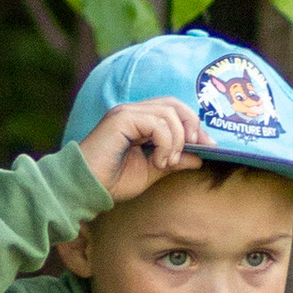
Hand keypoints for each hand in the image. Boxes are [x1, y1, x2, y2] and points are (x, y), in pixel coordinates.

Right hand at [77, 96, 203, 202]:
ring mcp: (127, 113)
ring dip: (176, 140)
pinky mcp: (121, 119)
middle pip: (175, 104)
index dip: (194, 126)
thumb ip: (174, 160)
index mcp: (140, 121)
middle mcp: (134, 112)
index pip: (174, 110)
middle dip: (192, 127)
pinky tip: (157, 160)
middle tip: (194, 149)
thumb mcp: (152, 171)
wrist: (85, 188)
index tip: (208, 147)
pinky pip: (156, 123)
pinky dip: (165, 142)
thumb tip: (200, 156)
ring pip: (168, 113)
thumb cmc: (112, 180)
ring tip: (165, 162)